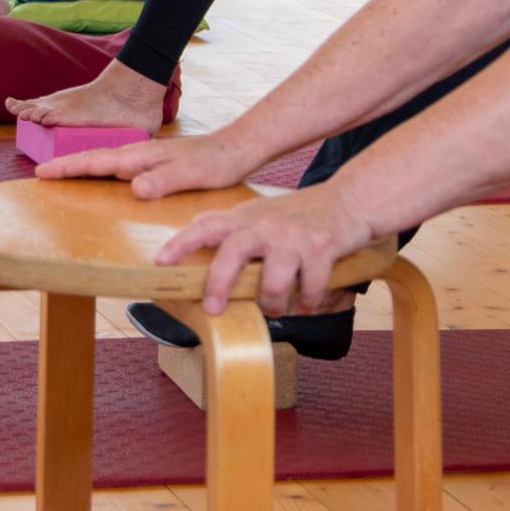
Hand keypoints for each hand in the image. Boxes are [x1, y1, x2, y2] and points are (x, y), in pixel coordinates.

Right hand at [36, 133, 262, 199]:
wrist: (237, 149)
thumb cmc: (216, 163)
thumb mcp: (191, 175)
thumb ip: (163, 180)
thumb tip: (133, 188)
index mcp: (140, 157)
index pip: (95, 161)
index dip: (67, 167)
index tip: (41, 171)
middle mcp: (139, 155)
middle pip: (94, 159)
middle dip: (66, 166)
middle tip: (40, 173)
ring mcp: (146, 159)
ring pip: (105, 163)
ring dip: (82, 168)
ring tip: (62, 176)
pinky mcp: (155, 165)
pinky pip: (119, 170)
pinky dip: (103, 173)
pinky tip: (105, 181)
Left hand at [157, 185, 377, 315]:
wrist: (348, 202)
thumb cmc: (296, 216)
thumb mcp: (258, 215)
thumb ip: (231, 230)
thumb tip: (195, 253)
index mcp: (244, 218)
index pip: (205, 225)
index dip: (181, 243)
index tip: (160, 261)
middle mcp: (265, 225)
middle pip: (232, 254)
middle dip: (219, 285)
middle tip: (213, 309)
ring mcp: (293, 237)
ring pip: (272, 282)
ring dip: (273, 303)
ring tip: (276, 308)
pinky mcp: (321, 249)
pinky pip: (308, 288)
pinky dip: (307, 301)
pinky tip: (307, 301)